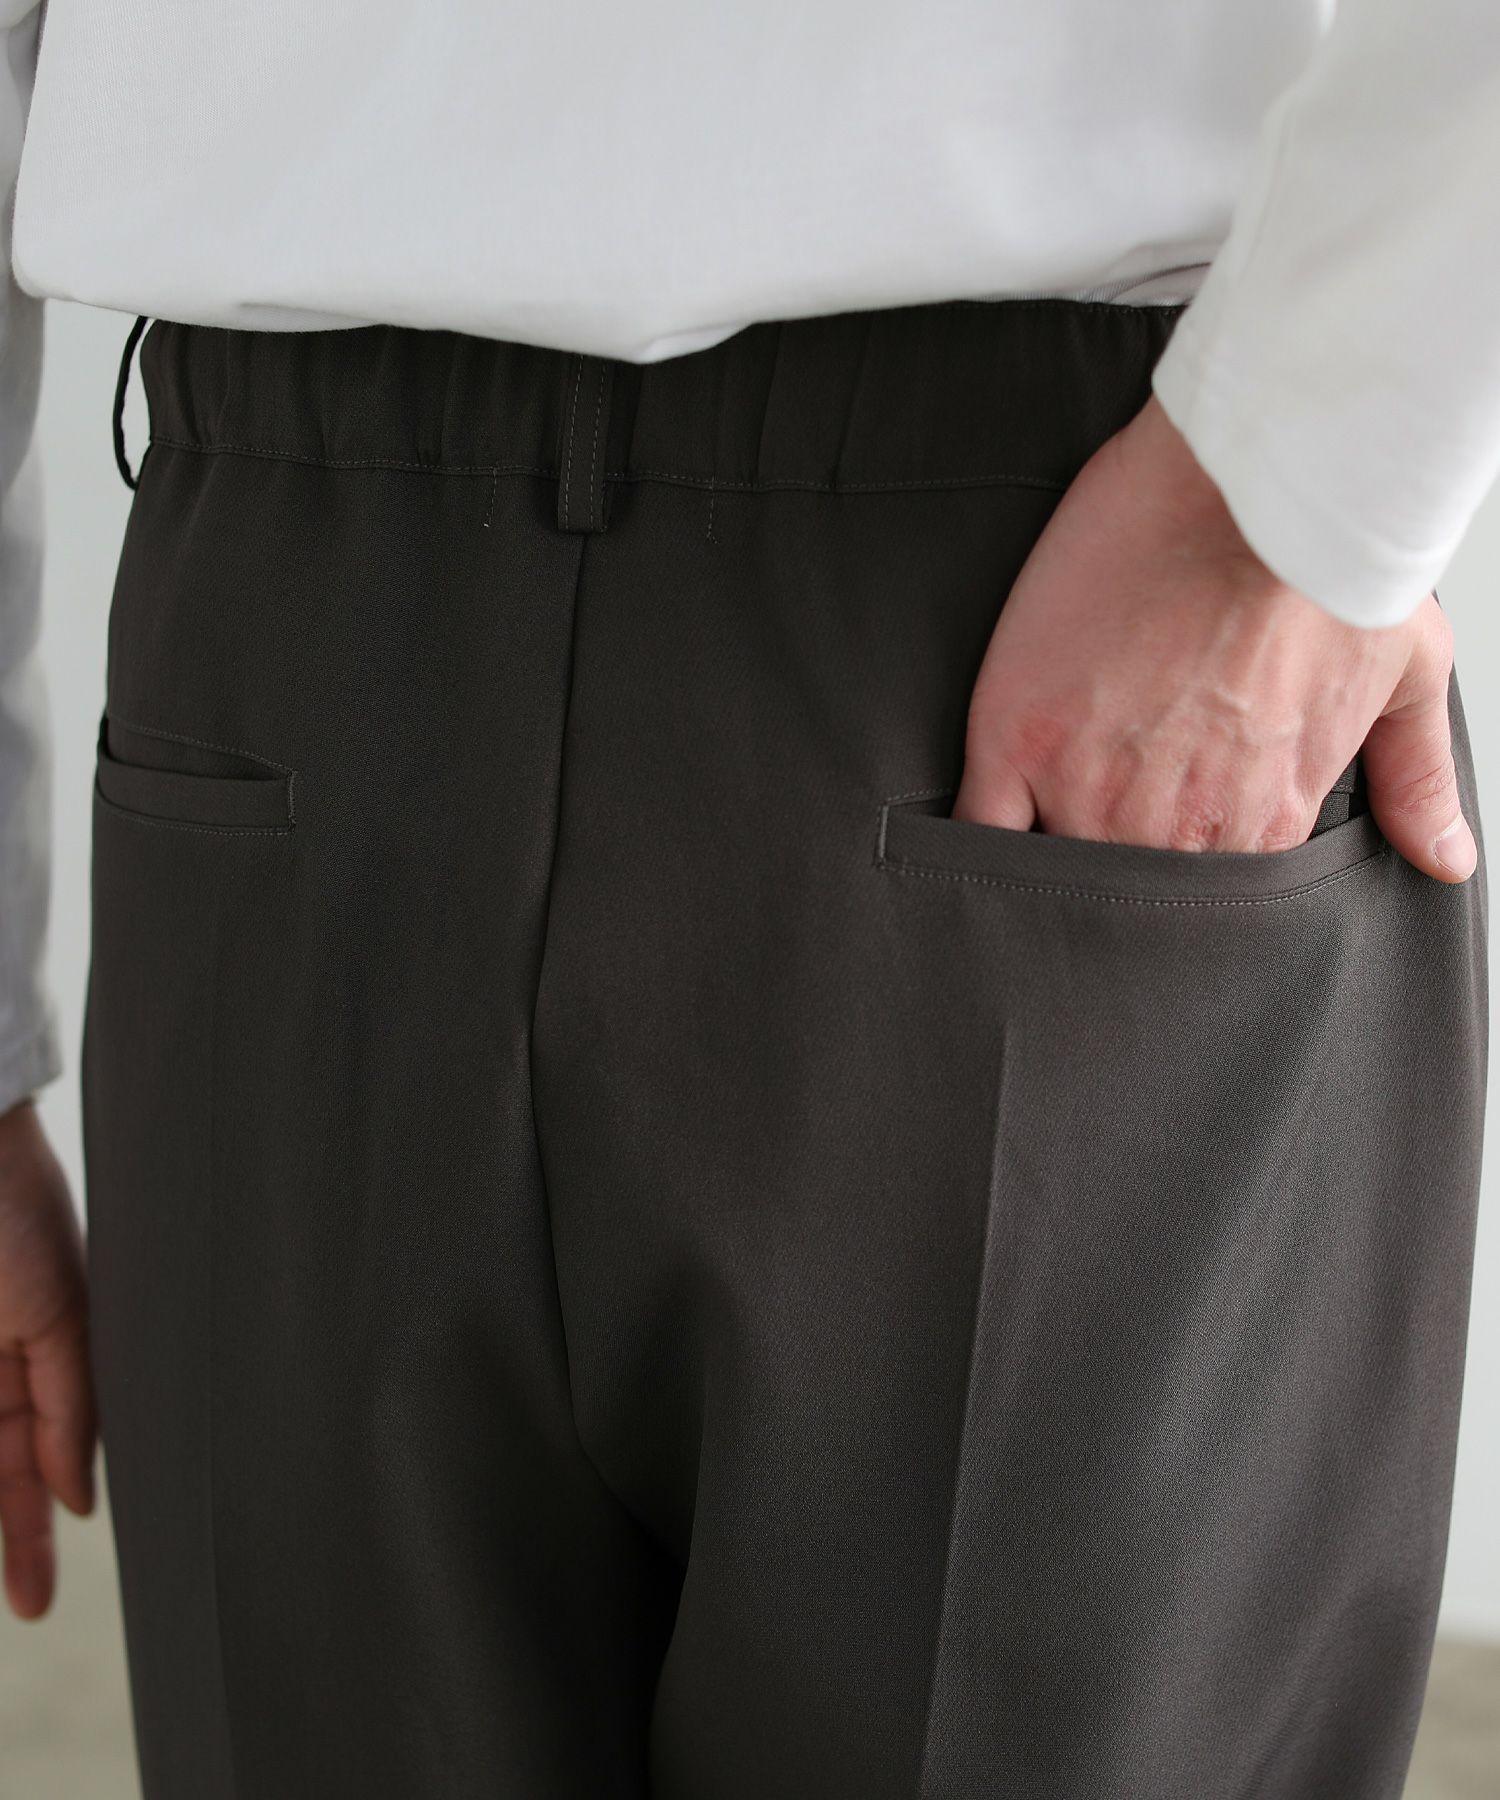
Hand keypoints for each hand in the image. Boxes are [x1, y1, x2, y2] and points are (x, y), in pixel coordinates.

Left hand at [0, 1099, 95, 1619]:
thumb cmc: (16, 1214)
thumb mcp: (61, 1316)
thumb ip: (71, 1408)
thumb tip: (72, 1497)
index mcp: (35, 1352)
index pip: (34, 1460)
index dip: (32, 1531)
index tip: (34, 1598)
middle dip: (8, 1536)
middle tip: (23, 1603)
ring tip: (14, 1567)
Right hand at [955, 394, 1477, 881]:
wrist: (1258, 481)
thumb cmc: (1325, 559)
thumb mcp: (1408, 673)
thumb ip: (1418, 782)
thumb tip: (1442, 859)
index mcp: (1259, 824)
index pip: (1204, 900)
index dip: (1179, 870)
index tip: (1166, 840)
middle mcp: (1172, 827)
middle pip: (1122, 893)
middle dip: (1113, 870)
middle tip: (1111, 813)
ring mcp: (1087, 788)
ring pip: (1049, 869)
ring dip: (1046, 856)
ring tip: (1053, 806)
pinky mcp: (1019, 736)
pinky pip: (978, 828)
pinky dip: (976, 838)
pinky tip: (987, 822)